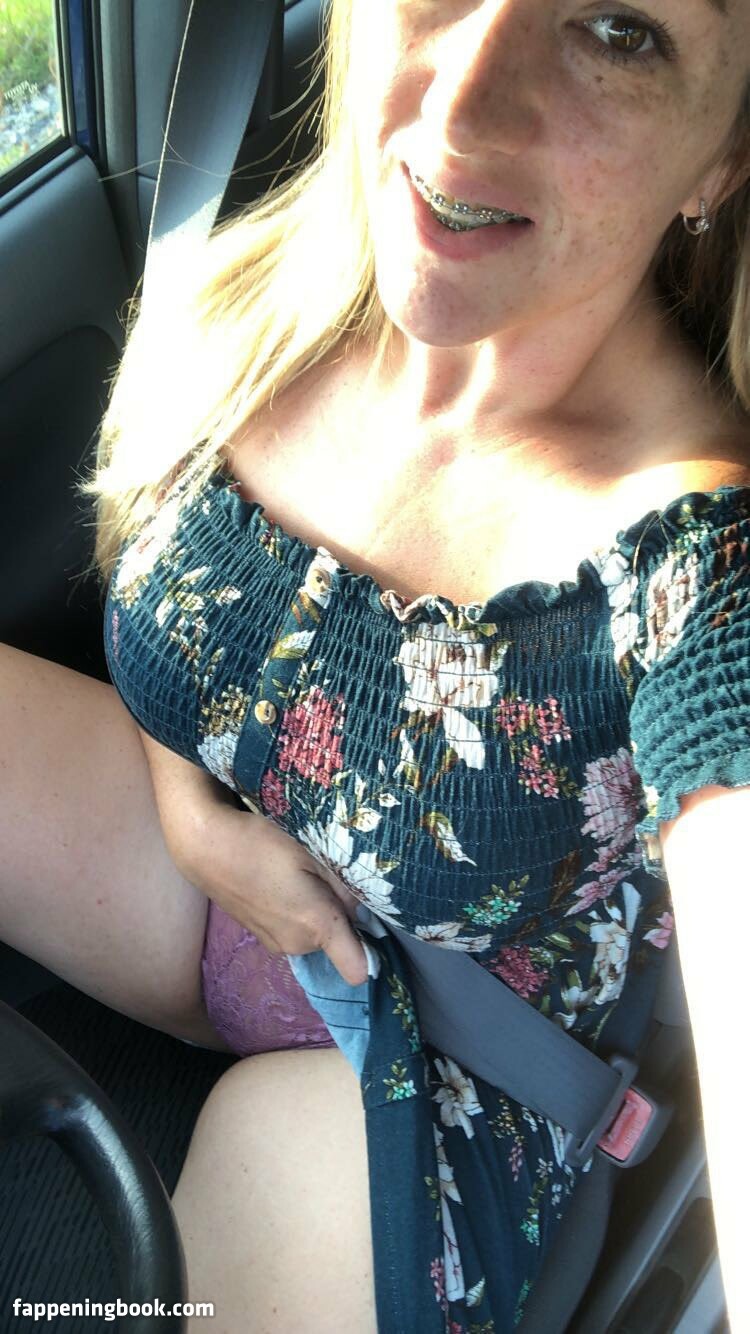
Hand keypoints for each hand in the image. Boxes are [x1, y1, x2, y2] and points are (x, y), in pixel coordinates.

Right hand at [179, 800, 369, 987]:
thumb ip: (348, 882)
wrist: (204, 845)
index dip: (372, 951)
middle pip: (340, 940)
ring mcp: (275, 943)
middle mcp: (298, 945)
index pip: (358, 969)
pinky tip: (279, 880)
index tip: (371, 922)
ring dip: (317, 910)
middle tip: (325, 873)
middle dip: (341, 912)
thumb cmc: (261, 842)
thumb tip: (367, 907)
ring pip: (316, 932)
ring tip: (297, 873)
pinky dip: (295, 909)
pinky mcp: (260, 936)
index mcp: (317, 927)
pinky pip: (294, 928)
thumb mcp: (313, 850)